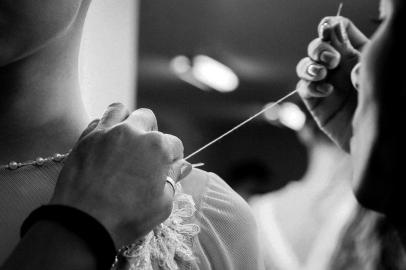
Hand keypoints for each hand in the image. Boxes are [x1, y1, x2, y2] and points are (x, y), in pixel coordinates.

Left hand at [50, 104, 190, 246]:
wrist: (83, 223)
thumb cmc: (128, 217)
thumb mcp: (162, 204)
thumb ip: (174, 179)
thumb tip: (184, 166)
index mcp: (157, 147)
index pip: (175, 144)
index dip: (174, 157)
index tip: (168, 168)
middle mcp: (133, 132)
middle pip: (148, 118)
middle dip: (151, 132)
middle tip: (145, 152)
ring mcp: (107, 132)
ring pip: (121, 110)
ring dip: (126, 120)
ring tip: (125, 138)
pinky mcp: (85, 138)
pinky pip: (98, 121)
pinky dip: (104, 128)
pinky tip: (105, 145)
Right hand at [296, 16, 368, 150]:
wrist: (380, 133)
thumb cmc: (386, 99)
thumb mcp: (376, 66)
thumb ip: (357, 46)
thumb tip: (335, 29)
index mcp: (354, 53)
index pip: (336, 31)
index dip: (329, 27)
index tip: (329, 30)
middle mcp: (338, 67)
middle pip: (317, 46)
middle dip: (319, 48)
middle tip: (332, 59)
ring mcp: (325, 84)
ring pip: (305, 65)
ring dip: (311, 66)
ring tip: (324, 73)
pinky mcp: (316, 102)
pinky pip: (303, 87)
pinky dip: (311, 86)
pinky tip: (327, 91)